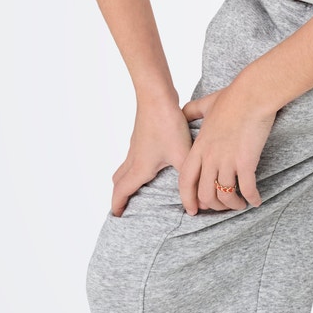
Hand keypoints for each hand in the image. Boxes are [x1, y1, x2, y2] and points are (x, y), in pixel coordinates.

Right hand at [109, 98, 196, 216]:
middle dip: (119, 195)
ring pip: (124, 168)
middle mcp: (134, 158)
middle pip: (118, 181)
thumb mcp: (183, 154)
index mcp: (140, 167)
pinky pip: (131, 158)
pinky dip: (133, 168)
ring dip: (125, 181)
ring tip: (136, 190)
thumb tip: (196, 203)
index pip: (122, 191)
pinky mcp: (140, 136)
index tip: (116, 217)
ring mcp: (135, 146)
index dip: (118, 206)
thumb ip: (189, 179)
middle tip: (124, 206)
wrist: (156, 96)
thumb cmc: (167, 124)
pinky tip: (150, 166)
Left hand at [176, 79, 277, 213]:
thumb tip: (184, 111)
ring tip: (240, 204)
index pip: (186, 181)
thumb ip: (192, 110)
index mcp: (199, 147)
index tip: (193, 209)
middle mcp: (210, 158)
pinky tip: (257, 201)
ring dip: (233, 204)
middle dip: (213, 206)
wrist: (253, 94)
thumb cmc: (233, 97)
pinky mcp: (245, 162)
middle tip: (222, 207)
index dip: (188, 199)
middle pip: (204, 194)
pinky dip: (251, 198)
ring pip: (224, 195)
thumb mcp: (206, 104)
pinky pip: (247, 189)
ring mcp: (227, 161)